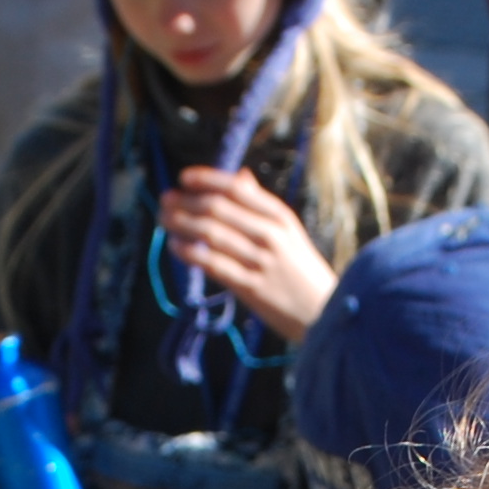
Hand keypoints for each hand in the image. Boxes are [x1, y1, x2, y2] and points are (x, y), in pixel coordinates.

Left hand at [160, 166, 338, 343]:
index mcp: (281, 217)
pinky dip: (190, 253)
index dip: (207, 180)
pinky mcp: (251, 288)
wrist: (325, 312)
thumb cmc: (302, 270)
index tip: (183, 177)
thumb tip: (241, 176)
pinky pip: (213, 264)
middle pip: (219, 209)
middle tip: (165, 199)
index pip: (237, 189)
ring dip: (181, 223)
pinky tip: (175, 246)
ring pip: (211, 234)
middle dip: (186, 201)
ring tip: (164, 220)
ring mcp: (261, 262)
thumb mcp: (290, 232)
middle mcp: (271, 235)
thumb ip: (262, 205)